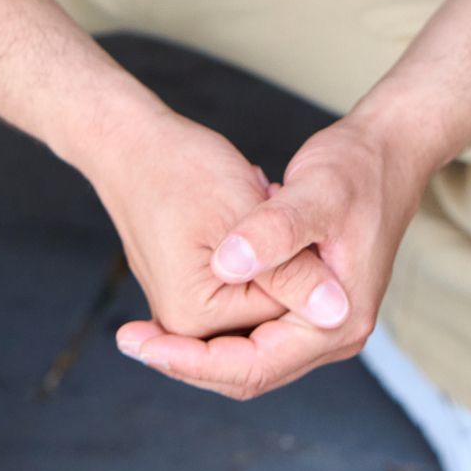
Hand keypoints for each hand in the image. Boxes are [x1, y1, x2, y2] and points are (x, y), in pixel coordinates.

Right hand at [95, 105, 351, 340]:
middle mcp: (184, 325)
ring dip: (276, 267)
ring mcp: (183, 311)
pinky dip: (260, 263)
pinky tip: (252, 213)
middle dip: (290, 276)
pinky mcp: (190, 291)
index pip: (282, 327)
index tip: (316, 232)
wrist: (129, 144)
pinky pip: (241, 292)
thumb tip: (340, 315)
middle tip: (283, 212)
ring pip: (259, 307)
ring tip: (262, 206)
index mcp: (194, 318)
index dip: (311, 284)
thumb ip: (292, 273)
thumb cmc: (180, 167)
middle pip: (268, 324)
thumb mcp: (246, 213)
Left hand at [115, 112, 428, 399]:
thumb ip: (273, 232)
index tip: (141, 344)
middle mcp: (334, 333)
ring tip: (145, 327)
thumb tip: (228, 265)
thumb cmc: (354, 167)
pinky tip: (182, 303)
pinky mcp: (310, 302)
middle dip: (188, 361)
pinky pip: (257, 330)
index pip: (254, 366)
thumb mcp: (313, 193)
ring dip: (200, 346)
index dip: (191, 361)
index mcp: (337, 322)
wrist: (388, 149)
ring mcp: (323, 321)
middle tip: (131, 339)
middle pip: (249, 371)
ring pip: (250, 354)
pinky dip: (219, 324)